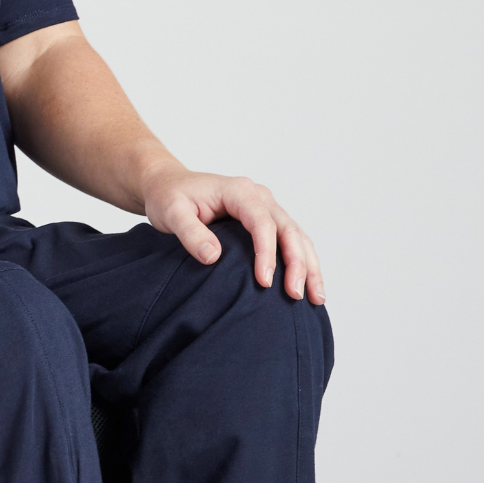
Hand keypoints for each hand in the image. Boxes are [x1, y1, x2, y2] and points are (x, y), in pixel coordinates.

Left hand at [140, 169, 324, 304]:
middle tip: (296, 295)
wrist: (168, 185)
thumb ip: (190, 233)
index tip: (264, 282)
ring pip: (297, 236)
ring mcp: (266, 207)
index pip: (262, 222)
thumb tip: (214, 257)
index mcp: (239, 191)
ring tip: (315, 297)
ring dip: (309, 266)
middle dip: (298, 263)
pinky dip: (303, 261)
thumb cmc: (168, 197)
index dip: (267, 253)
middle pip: (288, 230)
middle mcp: (259, 196)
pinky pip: (291, 240)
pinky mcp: (266, 220)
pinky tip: (308, 285)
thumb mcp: (171, 212)